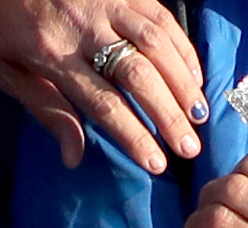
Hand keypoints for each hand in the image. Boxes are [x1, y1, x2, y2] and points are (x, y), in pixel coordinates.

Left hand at [0, 0, 207, 171]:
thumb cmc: (4, 26)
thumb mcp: (9, 71)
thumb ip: (46, 110)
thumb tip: (73, 158)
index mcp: (54, 54)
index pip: (104, 103)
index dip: (134, 136)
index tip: (157, 164)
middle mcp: (84, 26)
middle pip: (137, 75)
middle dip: (169, 115)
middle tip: (190, 148)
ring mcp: (106, 2)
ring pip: (155, 43)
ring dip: (183, 83)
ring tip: (200, 116)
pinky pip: (160, 16)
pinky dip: (182, 48)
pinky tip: (193, 76)